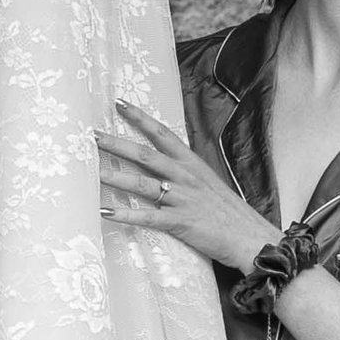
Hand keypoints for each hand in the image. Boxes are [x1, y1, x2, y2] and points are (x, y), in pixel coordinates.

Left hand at [96, 99, 269, 273]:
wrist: (250, 236)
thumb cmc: (228, 212)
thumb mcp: (207, 183)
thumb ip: (184, 173)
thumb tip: (162, 166)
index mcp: (191, 164)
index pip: (162, 133)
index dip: (139, 117)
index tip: (118, 103)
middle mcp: (184, 177)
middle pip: (144, 155)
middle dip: (115, 144)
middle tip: (90, 136)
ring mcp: (181, 199)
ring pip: (141, 184)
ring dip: (114, 177)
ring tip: (90, 172)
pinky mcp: (180, 222)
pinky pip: (148, 217)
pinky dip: (125, 215)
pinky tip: (105, 212)